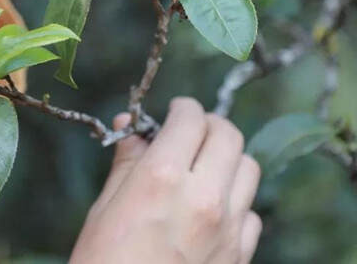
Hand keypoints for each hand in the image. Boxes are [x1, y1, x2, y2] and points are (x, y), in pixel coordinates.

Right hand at [71, 98, 261, 263]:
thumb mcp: (104, 208)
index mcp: (162, 178)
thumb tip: (132, 126)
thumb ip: (126, 161)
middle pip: (228, 134)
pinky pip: (252, 211)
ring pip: (249, 167)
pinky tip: (212, 209)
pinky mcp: (239, 254)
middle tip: (190, 132)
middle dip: (209, 125)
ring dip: (228, 158)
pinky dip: (236, 201)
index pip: (190, 118)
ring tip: (204, 167)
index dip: (181, 108)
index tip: (174, 111)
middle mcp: (203, 196)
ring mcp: (227, 227)